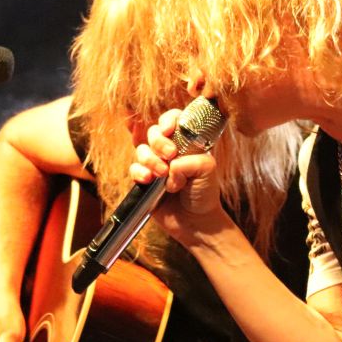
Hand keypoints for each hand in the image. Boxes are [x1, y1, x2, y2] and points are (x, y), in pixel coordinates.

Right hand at [130, 109, 227, 243]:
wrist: (195, 221)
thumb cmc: (204, 193)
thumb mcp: (207, 170)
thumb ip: (191, 160)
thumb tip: (171, 164)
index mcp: (186, 143)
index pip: (173, 120)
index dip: (168, 120)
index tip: (169, 129)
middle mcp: (169, 150)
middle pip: (153, 132)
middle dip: (159, 141)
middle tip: (170, 155)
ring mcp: (155, 165)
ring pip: (141, 149)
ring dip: (150, 159)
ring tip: (162, 174)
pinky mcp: (144, 180)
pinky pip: (134, 169)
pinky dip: (140, 172)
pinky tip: (149, 181)